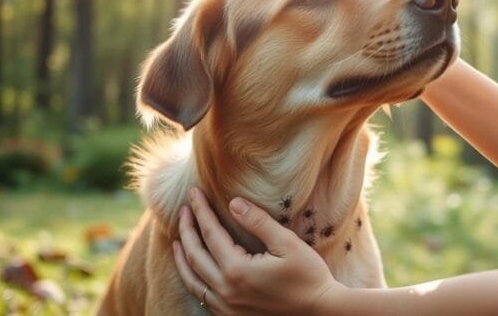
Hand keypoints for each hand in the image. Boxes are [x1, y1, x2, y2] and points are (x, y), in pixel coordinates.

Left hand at [173, 187, 341, 314]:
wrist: (320, 313)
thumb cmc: (308, 277)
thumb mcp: (287, 243)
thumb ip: (258, 222)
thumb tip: (233, 203)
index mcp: (238, 270)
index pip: (211, 234)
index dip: (201, 211)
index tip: (194, 193)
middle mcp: (226, 291)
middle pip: (195, 256)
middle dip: (187, 230)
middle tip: (184, 210)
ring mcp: (226, 307)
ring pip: (192, 280)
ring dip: (182, 258)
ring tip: (177, 240)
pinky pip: (201, 296)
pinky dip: (192, 279)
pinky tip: (194, 270)